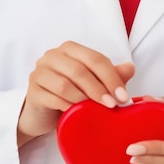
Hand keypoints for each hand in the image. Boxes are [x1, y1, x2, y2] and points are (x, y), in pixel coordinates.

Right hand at [17, 41, 134, 145]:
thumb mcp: (93, 84)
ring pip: (65, 84)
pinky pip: (52, 99)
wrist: (42, 114)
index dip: (111, 76)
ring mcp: (40, 72)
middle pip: (79, 70)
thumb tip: (130, 68)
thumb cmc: (70, 94)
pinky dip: (67, 106)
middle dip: (99, 88)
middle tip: (113, 105)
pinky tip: (76, 114)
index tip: (123, 96)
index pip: (95, 58)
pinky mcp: (33, 92)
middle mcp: (52, 56)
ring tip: (96, 110)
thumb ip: (110, 75)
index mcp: (70, 49)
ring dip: (84, 99)